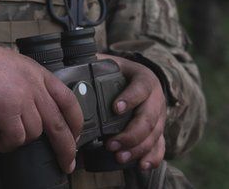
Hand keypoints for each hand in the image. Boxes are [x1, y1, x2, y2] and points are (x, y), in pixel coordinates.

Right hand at [0, 24, 82, 172]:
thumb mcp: (9, 65)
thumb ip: (24, 83)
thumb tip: (29, 111)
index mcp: (36, 71)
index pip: (68, 99)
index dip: (76, 122)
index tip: (76, 137)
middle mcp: (34, 84)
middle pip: (59, 123)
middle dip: (66, 148)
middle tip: (66, 164)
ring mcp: (22, 97)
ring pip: (34, 134)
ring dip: (17, 140)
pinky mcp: (6, 111)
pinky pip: (15, 140)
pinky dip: (3, 144)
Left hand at [100, 53, 166, 170]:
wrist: (139, 78)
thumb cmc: (119, 73)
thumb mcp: (109, 64)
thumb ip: (94, 67)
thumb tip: (68, 74)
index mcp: (144, 79)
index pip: (140, 88)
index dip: (129, 99)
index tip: (115, 109)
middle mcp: (156, 98)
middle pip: (148, 118)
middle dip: (130, 134)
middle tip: (111, 144)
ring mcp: (160, 116)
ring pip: (154, 135)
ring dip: (137, 149)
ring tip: (120, 157)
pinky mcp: (159, 130)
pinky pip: (160, 146)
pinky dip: (153, 157)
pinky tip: (142, 165)